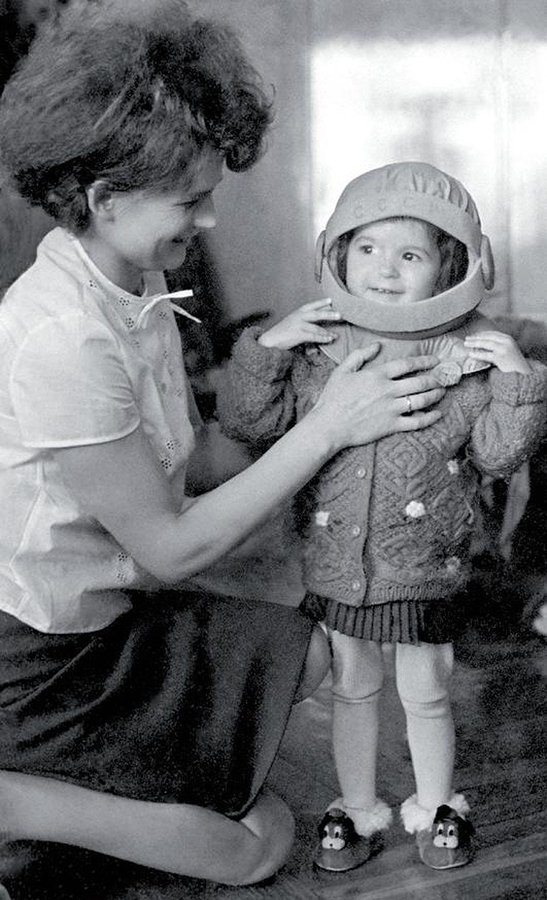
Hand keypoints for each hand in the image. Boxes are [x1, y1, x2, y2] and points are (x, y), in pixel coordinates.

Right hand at [258, 299, 340, 349]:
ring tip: (336, 335)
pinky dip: (322, 338)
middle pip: (316, 314)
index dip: (321, 303)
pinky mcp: (297, 334)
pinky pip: (313, 336)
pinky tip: (329, 339)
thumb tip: (319, 323)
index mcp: (297, 313)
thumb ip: (304, 322)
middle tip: (340, 315)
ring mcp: (298, 325)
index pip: (311, 306)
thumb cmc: (282, 333)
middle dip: (328, 314)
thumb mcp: (293, 323)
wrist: (269, 340)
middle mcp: (298, 317)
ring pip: (316, 327)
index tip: (331, 300)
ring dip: (327, 331)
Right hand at [311, 344, 445, 449]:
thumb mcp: (342, 371)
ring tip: (441, 392)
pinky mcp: (392, 425)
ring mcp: (391, 408)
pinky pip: (417, 421)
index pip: (407, 364)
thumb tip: (377, 345)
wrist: (329, 426)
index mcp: (377, 375)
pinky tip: (437, 414)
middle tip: (442, 377)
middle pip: (419, 382)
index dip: (424, 360)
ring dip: (435, 395)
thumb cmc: (332, 398)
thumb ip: (359, 355)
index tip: (435, 360)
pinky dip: (430, 417)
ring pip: (422, 400)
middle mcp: (388, 390)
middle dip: (434, 379)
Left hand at [464, 331, 531, 373]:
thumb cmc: (514, 365)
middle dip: (476, 337)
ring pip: (486, 343)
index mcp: (508, 339)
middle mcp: (507, 341)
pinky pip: (486, 355)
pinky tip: (470, 354)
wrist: (524, 374)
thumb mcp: (508, 351)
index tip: (473, 335)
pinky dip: (477, 354)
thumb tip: (483, 344)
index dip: (482, 334)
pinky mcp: (500, 357)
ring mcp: (504, 349)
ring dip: (474, 343)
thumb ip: (498, 346)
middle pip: (488, 337)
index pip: (492, 333)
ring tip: (466, 344)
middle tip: (466, 338)